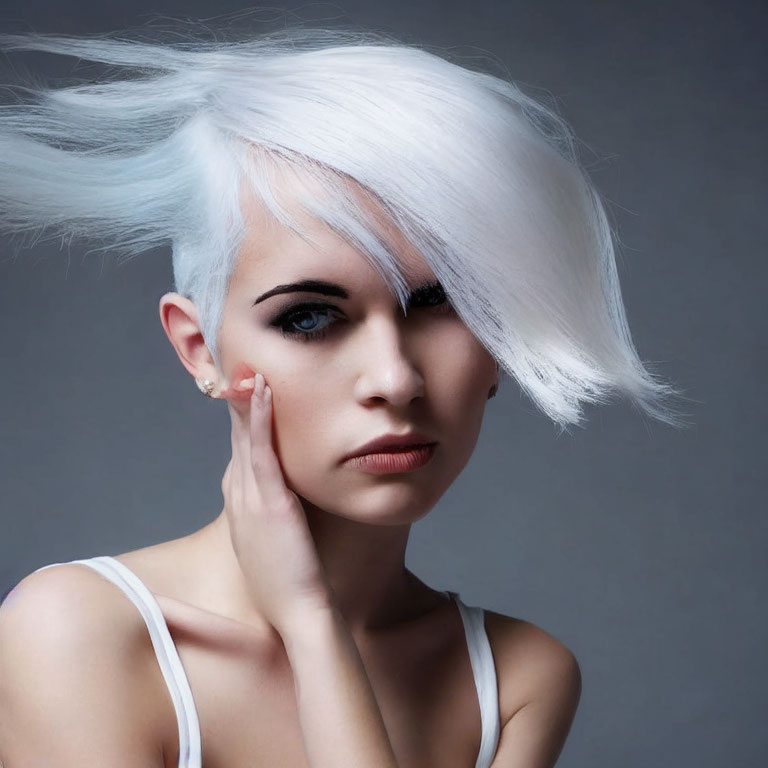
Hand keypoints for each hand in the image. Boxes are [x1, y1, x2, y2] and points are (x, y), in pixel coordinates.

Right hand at [219, 367, 333, 635]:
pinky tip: (261, 392)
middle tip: (237, 366)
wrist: (297, 612)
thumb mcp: (270, 544)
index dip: (238, 421)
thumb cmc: (288, 583)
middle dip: (235, 402)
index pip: (238, 452)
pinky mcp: (270, 502)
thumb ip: (270, 516)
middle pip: (236, 439)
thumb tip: (278, 496)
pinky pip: (262, 453)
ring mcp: (252, 498)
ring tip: (245, 366)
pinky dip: (259, 420)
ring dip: (243, 400)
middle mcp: (239, 496)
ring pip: (244, 439)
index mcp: (240, 505)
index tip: (242, 391)